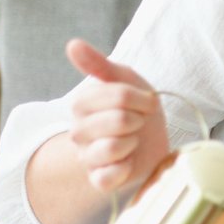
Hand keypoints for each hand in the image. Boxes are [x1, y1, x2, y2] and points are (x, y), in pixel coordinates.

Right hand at [65, 39, 169, 194]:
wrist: (151, 140)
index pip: (117, 96)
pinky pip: (107, 178)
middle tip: (139, 123)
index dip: (142, 99)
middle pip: (119, 120)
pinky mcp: (99, 179)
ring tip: (133, 141)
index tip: (147, 102)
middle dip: (140, 120)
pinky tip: (128, 162)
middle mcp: (78, 130)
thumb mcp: (125, 80)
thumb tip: (72, 44)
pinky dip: (124, 170)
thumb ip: (99, 64)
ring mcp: (87, 156)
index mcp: (81, 103)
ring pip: (113, 147)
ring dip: (134, 143)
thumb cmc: (137, 107)